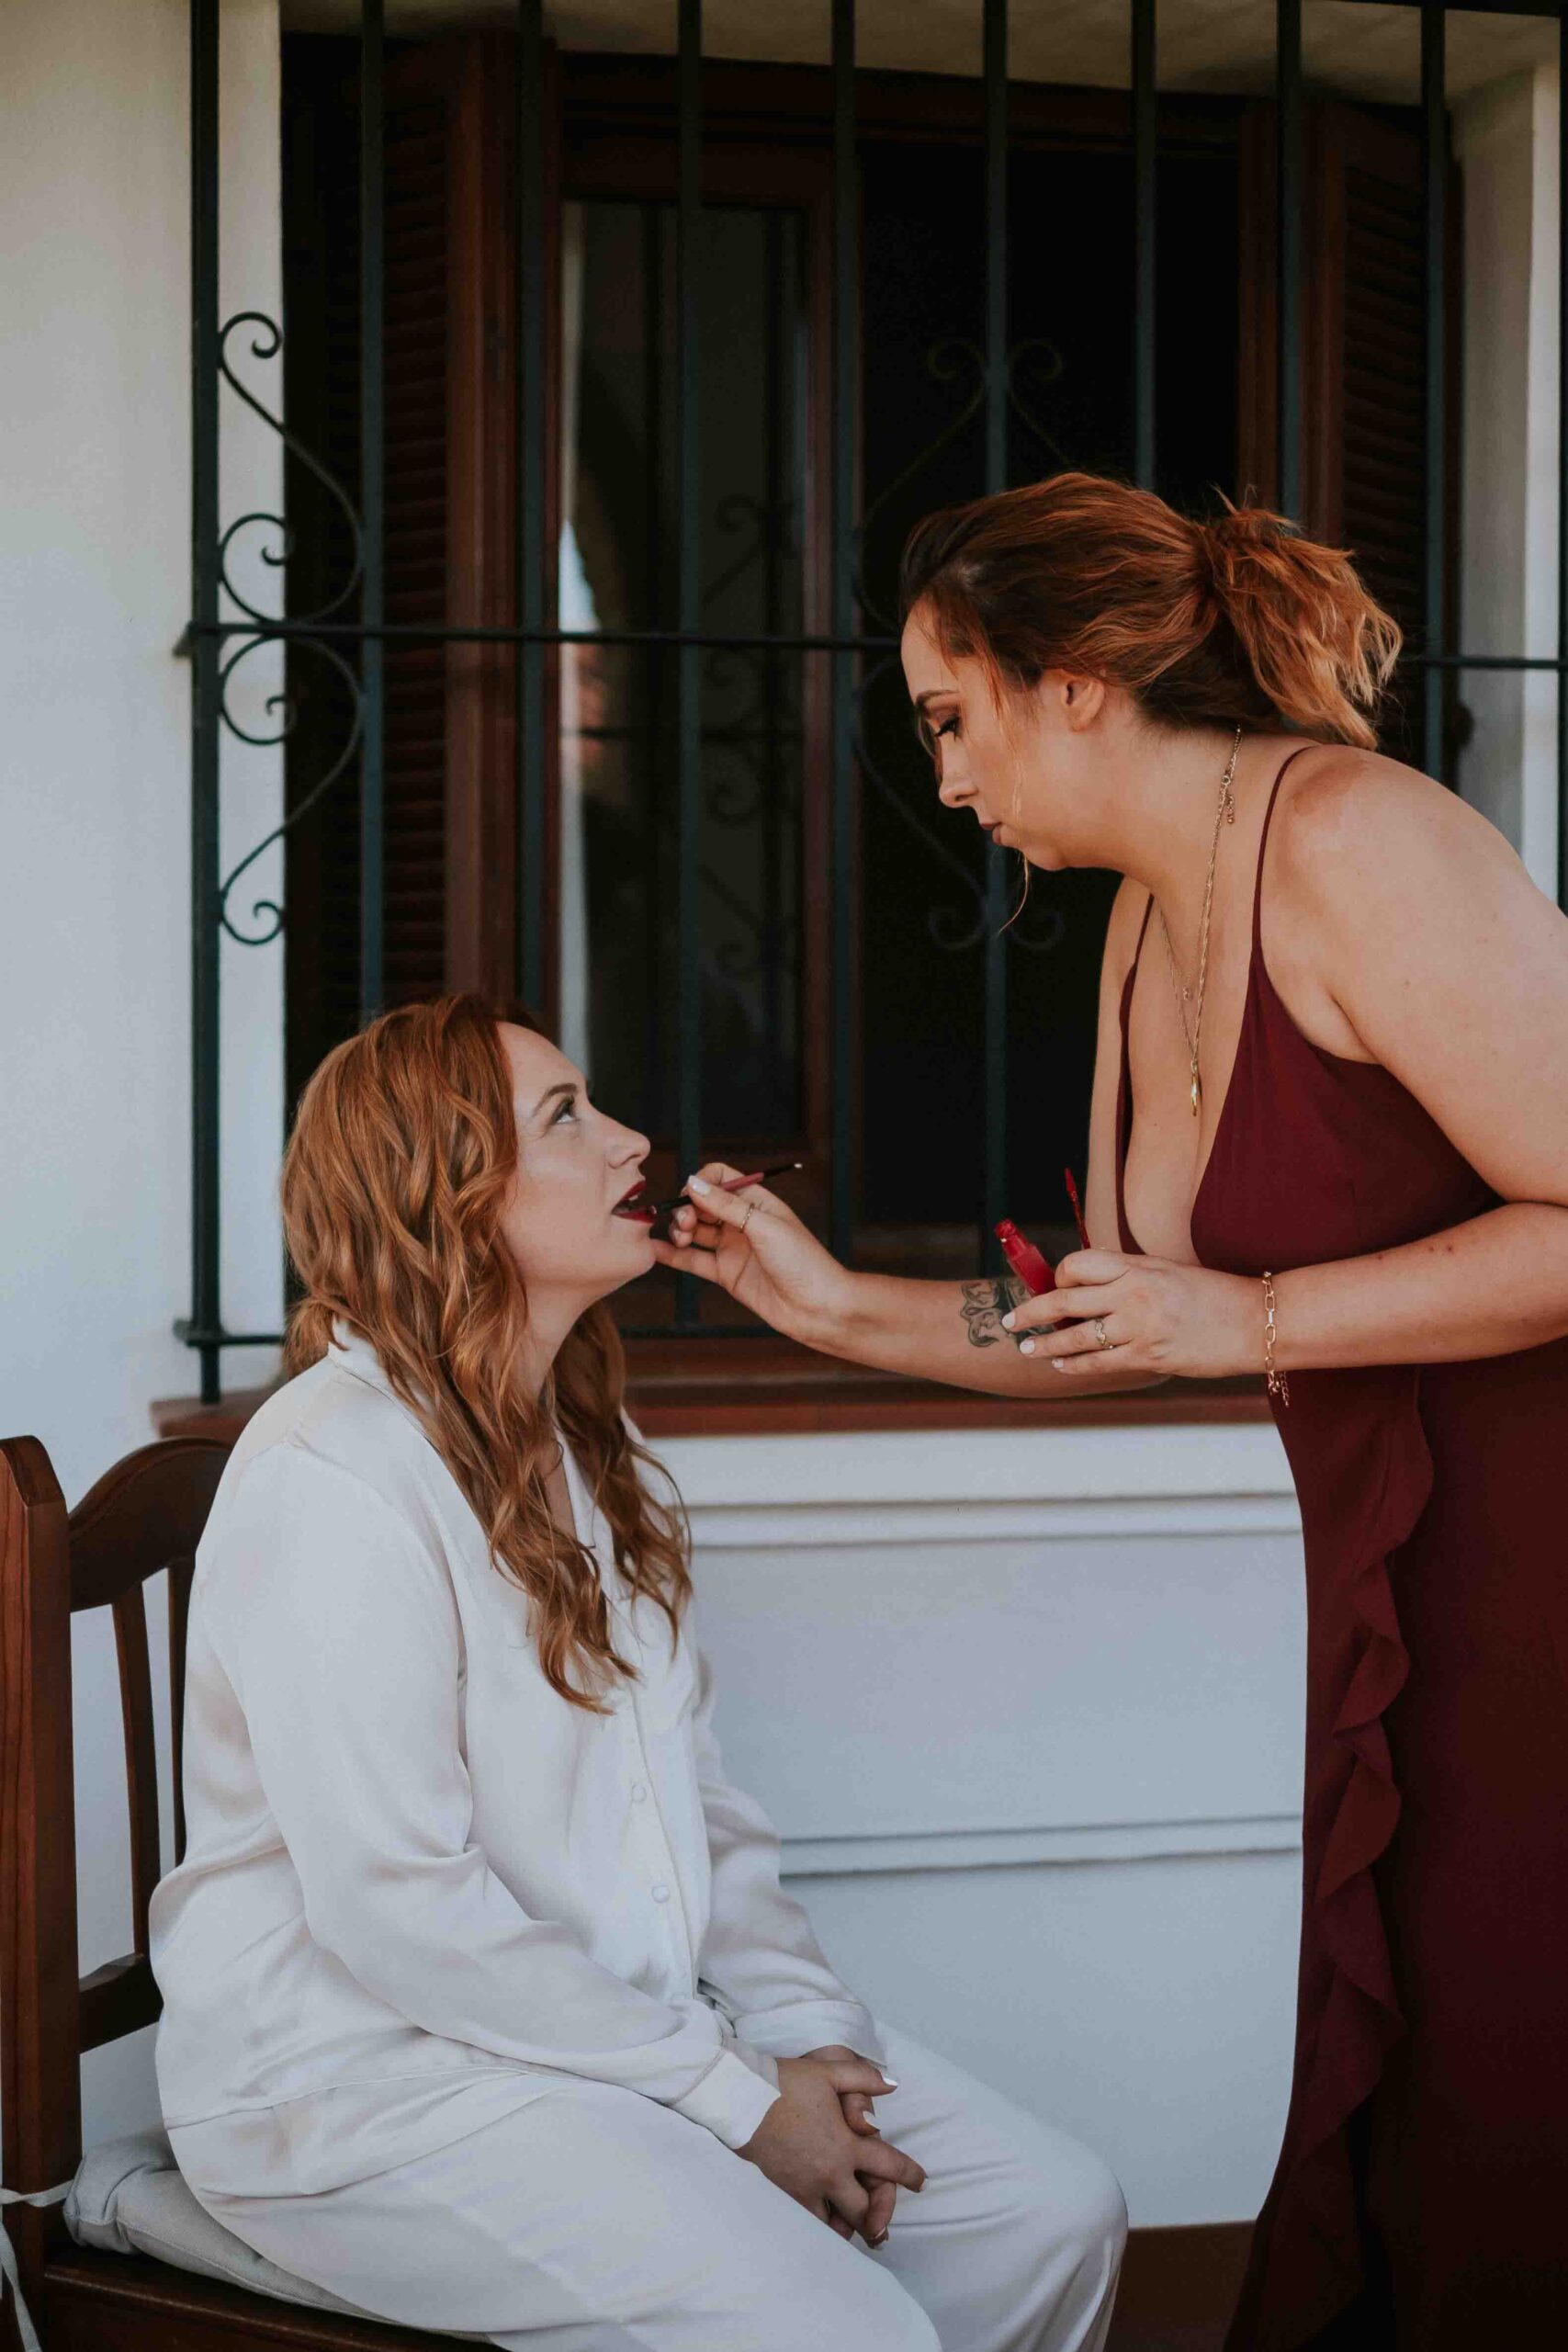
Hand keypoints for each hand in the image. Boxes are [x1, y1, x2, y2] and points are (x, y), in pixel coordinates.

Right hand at [651, 1163, 856, 1346]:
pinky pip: (694, 1260)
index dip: (701, 1182)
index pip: (720, 1178)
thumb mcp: (765, 1226)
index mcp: (757, 1202)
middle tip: (686, 1223)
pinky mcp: (726, 1274)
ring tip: (681, 1238)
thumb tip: (693, 1182)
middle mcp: (743, 1222)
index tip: (692, 1196)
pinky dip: (673, 1254)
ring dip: (680, 1229)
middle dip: (687, 1208)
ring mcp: (733, 1248)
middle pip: (702, 1204)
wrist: (818, 1308)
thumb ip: (727, 1206)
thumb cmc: (803, 1261)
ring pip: (695, 1231)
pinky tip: (655, 1250)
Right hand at [736, 2050, 923, 2248]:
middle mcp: (829, 2174)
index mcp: (845, 2146)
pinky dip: (820, 2225)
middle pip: (863, 2212)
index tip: (921, 2182)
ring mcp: (804, 2189)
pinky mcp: (783, 2195)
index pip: (887, 2167)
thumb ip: (863, 2078)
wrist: (740, 2100)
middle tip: (883, 2226)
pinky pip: (808, 2222)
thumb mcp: (828, 2071)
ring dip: (846, 2227)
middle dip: (878, 2219)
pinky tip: (821, 2222)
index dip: (909, 2175)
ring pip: (834, 2225)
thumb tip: (891, 2084)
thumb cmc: (784, 2084)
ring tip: (852, 2228)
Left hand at [1001, 1248, 1261, 1381]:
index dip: (1059, 1276)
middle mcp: (1133, 1293)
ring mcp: (1139, 1327)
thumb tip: (1093, 1286)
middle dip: (1031, 1312)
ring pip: (1075, 1337)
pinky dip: (1074, 1365)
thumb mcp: (1169, 1271)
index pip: (1079, 1265)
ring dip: (1045, 1345)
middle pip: (1064, 1300)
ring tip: (1027, 1349)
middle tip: (1010, 1321)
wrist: (1256, 1322)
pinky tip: (1061, 1365)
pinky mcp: (1149, 1356)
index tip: (1054, 1286)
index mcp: (1137, 1266)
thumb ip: (1131, 1276)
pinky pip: (1099, 1363)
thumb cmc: (1214, 1295)